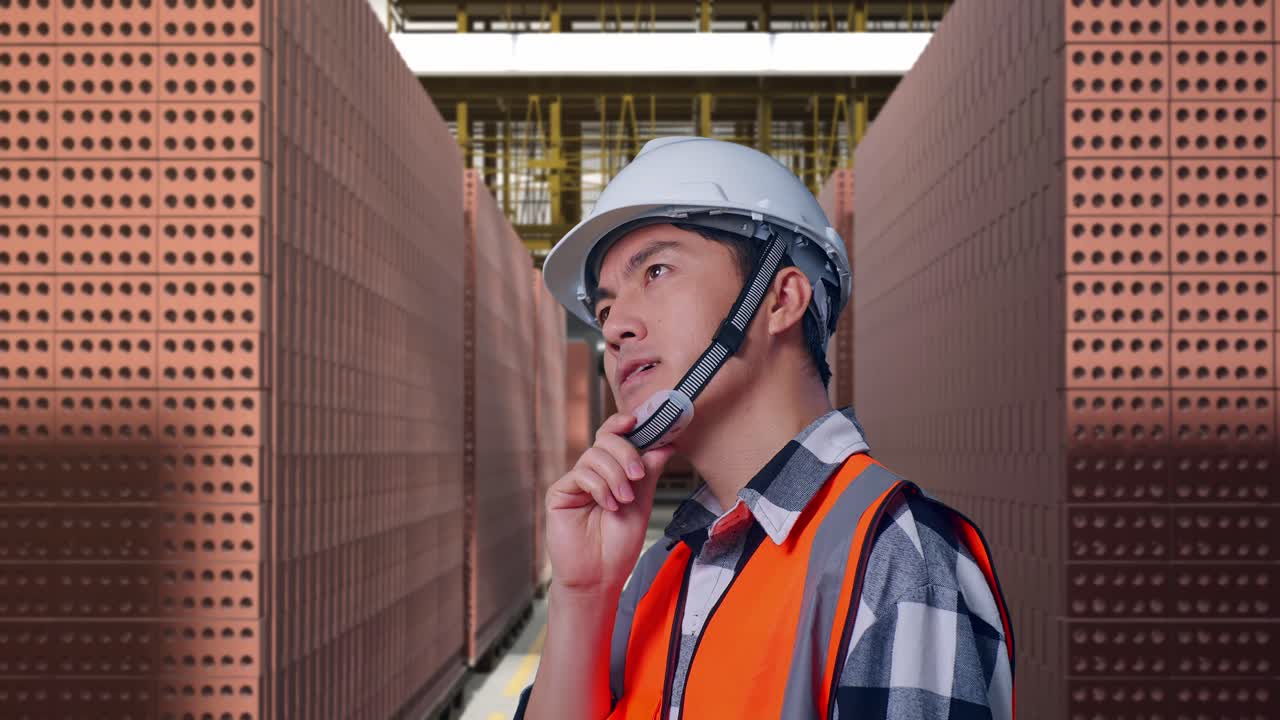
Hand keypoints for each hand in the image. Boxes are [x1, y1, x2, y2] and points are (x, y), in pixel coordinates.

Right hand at [544, 412, 675, 596]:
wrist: (600, 576)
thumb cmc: (618, 545)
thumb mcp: (642, 503)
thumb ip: (649, 472)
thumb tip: (666, 444)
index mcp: (611, 472)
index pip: (613, 437)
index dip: (622, 423)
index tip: (637, 419)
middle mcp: (592, 474)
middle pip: (605, 440)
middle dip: (626, 453)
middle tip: (637, 476)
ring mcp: (575, 483)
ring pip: (594, 455)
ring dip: (615, 475)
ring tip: (623, 500)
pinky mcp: (560, 493)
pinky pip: (580, 474)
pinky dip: (599, 487)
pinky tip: (608, 505)